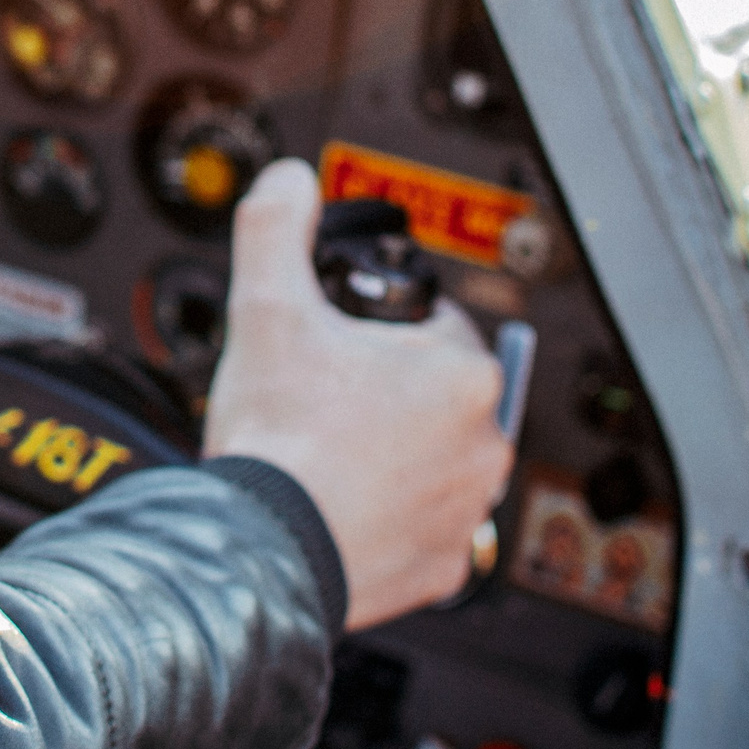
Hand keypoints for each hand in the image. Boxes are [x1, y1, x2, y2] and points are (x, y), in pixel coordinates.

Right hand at [203, 159, 512, 629]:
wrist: (263, 550)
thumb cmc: (279, 437)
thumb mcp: (266, 306)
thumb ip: (277, 226)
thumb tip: (290, 181)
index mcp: (463, 372)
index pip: (436, 325)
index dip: (379, 330)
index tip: (340, 347)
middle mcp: (486, 442)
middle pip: (436, 392)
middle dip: (388, 390)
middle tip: (326, 397)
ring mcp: (470, 510)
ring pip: (435, 459)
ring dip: (396, 452)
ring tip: (330, 450)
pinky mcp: (447, 567)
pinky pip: (424, 527)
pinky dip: (390, 517)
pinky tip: (343, 503)